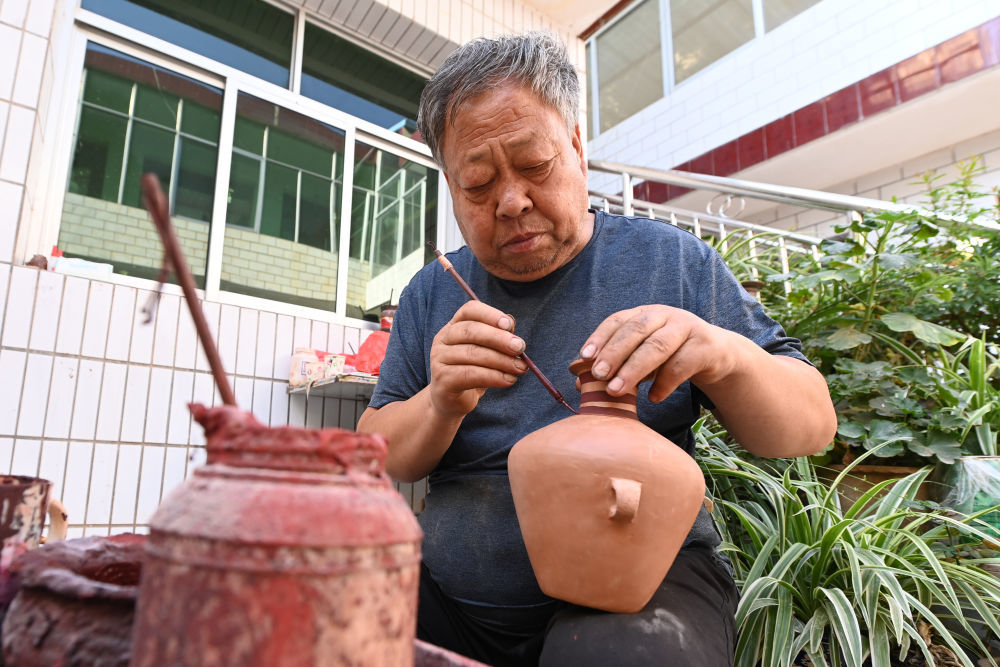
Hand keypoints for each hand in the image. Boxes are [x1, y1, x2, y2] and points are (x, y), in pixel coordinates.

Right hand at [429, 301, 527, 417]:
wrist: (452, 401)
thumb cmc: (474, 371)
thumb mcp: (487, 351)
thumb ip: (498, 335)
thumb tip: (511, 323)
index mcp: (454, 326)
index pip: (469, 310)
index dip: (490, 315)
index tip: (509, 325)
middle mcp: (443, 339)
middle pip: (471, 331)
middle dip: (499, 339)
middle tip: (520, 348)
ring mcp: (439, 359)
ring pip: (473, 354)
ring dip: (501, 360)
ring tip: (520, 368)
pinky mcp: (443, 379)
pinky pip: (471, 374)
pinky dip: (493, 377)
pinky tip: (509, 380)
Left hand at [578, 305, 739, 401]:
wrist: (717, 354)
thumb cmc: (671, 355)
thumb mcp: (642, 357)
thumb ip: (616, 365)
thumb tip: (578, 381)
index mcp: (645, 313)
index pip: (617, 321)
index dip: (600, 338)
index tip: (583, 357)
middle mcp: (664, 315)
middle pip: (635, 331)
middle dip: (613, 353)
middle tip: (597, 375)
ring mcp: (687, 328)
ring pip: (657, 347)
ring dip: (634, 369)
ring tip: (617, 391)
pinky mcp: (705, 346)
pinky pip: (681, 365)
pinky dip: (664, 384)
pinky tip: (653, 397)